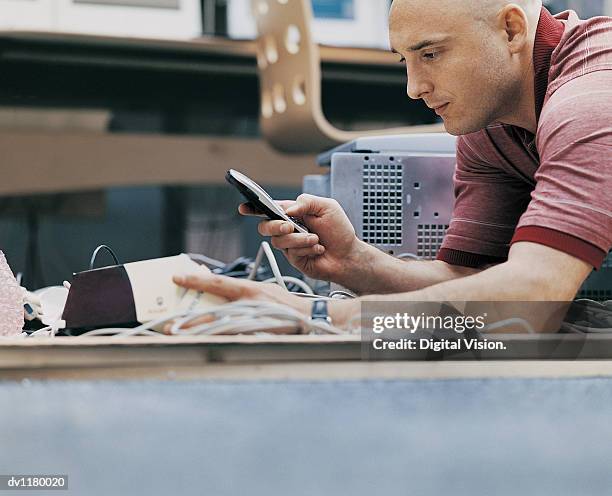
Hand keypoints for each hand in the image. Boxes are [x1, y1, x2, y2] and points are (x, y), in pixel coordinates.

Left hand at [171, 272, 357, 330]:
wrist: (310, 318)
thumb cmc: (283, 303)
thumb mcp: (262, 290)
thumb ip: (239, 290)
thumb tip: (213, 286)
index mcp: (251, 290)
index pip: (219, 283)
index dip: (197, 280)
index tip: (176, 277)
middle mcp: (251, 305)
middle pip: (214, 312)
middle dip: (190, 320)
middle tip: (170, 324)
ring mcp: (255, 323)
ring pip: (220, 329)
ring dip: (199, 334)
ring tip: (181, 337)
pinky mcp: (259, 337)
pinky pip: (233, 341)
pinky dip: (218, 342)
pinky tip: (204, 344)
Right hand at [240, 194, 364, 282]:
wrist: (348, 255)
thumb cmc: (339, 231)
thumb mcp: (327, 207)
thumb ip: (307, 202)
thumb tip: (288, 209)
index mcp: (293, 213)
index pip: (269, 209)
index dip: (253, 208)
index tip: (244, 208)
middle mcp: (288, 229)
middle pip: (265, 226)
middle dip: (275, 226)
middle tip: (290, 226)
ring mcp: (290, 245)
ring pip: (279, 241)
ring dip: (299, 239)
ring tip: (316, 239)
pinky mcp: (294, 259)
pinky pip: (291, 253)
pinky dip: (306, 249)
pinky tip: (318, 249)